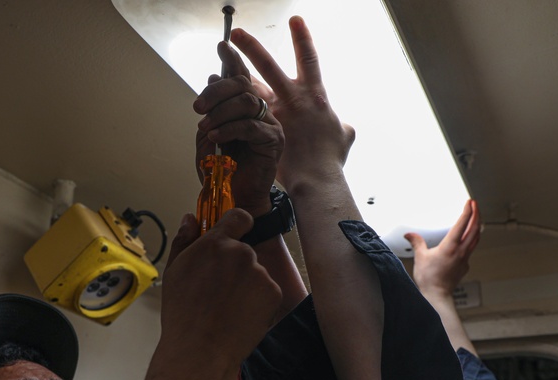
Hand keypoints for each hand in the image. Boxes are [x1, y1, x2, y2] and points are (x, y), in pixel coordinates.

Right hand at [160, 210, 281, 365]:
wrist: (201, 350)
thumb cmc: (183, 314)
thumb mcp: (173, 272)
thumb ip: (184, 240)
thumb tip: (190, 219)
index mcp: (216, 244)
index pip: (239, 217)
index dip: (237, 225)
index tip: (234, 235)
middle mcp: (241, 253)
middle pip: (244, 251)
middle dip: (235, 265)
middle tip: (219, 289)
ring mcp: (260, 273)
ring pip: (256, 272)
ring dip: (247, 284)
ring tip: (228, 307)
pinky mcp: (273, 293)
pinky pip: (267, 291)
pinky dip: (258, 301)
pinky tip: (240, 314)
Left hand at [194, 42, 283, 216]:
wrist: (233, 198)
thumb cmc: (222, 170)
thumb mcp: (209, 133)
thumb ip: (212, 109)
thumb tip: (213, 76)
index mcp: (247, 108)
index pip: (242, 77)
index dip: (233, 60)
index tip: (222, 46)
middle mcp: (261, 112)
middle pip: (242, 85)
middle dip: (217, 91)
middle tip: (198, 106)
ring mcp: (270, 125)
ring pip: (246, 101)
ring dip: (220, 111)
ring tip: (205, 126)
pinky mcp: (273, 140)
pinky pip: (249, 125)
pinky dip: (228, 128)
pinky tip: (214, 137)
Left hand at [230, 17, 354, 188]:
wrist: (319, 180)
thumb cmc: (330, 161)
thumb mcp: (342, 138)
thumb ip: (342, 127)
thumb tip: (344, 126)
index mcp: (316, 95)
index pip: (309, 60)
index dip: (302, 38)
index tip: (295, 20)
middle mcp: (297, 98)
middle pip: (271, 65)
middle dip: (253, 47)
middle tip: (237, 33)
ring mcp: (280, 113)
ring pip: (251, 86)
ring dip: (231, 74)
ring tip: (215, 64)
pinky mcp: (267, 128)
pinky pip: (243, 116)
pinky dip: (228, 111)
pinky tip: (213, 104)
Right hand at [406, 199, 480, 298]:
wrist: (437, 295)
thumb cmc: (429, 278)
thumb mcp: (420, 257)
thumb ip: (416, 242)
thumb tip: (409, 234)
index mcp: (450, 246)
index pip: (462, 224)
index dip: (467, 211)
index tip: (469, 202)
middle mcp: (461, 251)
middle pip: (474, 229)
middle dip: (476, 214)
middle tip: (475, 205)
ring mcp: (465, 258)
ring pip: (476, 238)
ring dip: (477, 226)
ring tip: (476, 217)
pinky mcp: (465, 265)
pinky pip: (472, 248)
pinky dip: (472, 239)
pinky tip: (469, 238)